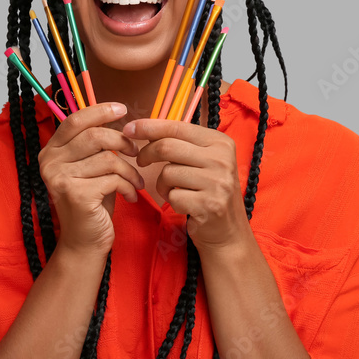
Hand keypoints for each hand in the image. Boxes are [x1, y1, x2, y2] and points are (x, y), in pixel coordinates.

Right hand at [37, 103, 144, 256]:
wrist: (85, 242)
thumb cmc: (93, 202)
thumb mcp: (91, 168)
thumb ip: (95, 145)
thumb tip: (117, 116)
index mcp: (51, 151)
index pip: (75, 120)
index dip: (100, 111)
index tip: (122, 109)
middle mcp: (50, 163)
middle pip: (94, 136)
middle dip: (122, 141)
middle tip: (137, 152)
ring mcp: (60, 178)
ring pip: (108, 158)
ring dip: (130, 170)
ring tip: (136, 181)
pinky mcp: (76, 194)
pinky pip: (113, 178)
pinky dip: (128, 186)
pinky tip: (131, 195)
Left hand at [123, 119, 250, 250]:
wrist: (228, 231)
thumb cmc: (208, 191)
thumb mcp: (203, 161)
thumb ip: (181, 144)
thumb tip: (144, 128)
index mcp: (220, 142)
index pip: (177, 127)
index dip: (149, 127)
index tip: (129, 129)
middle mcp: (222, 159)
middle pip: (167, 147)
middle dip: (147, 154)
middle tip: (140, 161)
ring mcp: (217, 182)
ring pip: (167, 173)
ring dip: (162, 184)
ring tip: (172, 190)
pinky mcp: (209, 205)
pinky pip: (173, 196)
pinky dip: (171, 201)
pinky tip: (183, 204)